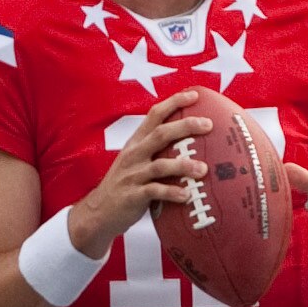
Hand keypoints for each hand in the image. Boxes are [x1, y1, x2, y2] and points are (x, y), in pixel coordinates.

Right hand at [68, 90, 212, 259]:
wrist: (98, 212)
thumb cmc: (125, 185)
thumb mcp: (135, 161)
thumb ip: (156, 150)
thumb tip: (189, 144)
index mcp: (136, 142)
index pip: (154, 114)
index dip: (174, 102)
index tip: (195, 94)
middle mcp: (134, 154)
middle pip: (161, 134)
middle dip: (185, 126)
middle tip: (208, 125)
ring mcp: (133, 175)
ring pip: (161, 165)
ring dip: (184, 165)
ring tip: (203, 169)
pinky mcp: (133, 196)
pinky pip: (155, 192)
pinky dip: (172, 193)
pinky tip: (187, 195)